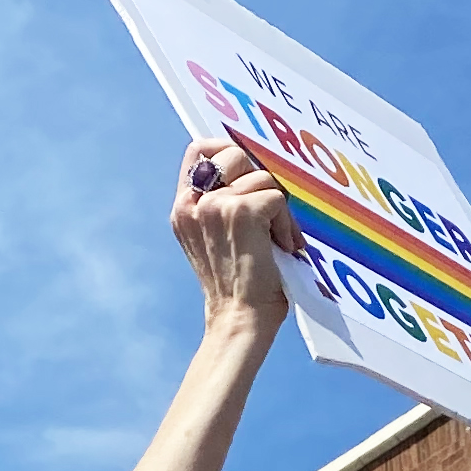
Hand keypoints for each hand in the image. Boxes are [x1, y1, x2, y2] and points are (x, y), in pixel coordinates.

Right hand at [172, 134, 297, 338]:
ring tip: (278, 240)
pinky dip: (286, 224)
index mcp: (183, 207)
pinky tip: (282, 247)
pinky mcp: (241, 212)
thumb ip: (220, 204)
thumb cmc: (237, 285)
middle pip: (233, 155)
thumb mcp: (214, 238)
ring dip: (279, 209)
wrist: (240, 319)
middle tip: (271, 213)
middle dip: (260, 180)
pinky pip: (276, 198)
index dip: (226, 150)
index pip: (198, 150)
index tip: (247, 171)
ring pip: (261, 178)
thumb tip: (252, 171)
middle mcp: (193, 202)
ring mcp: (215, 205)